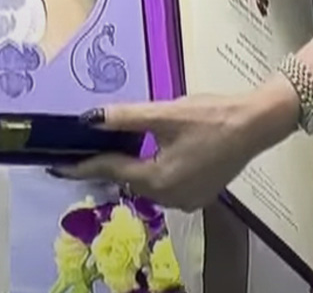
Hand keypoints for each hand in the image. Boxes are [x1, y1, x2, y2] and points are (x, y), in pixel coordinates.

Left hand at [50, 82, 297, 210]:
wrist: (255, 124)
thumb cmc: (211, 116)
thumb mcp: (164, 113)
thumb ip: (125, 118)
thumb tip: (89, 119)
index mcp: (158, 180)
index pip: (111, 170)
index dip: (82, 165)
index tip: (57, 166)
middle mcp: (170, 198)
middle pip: (129, 178)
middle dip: (107, 162)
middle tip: (85, 148)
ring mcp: (187, 199)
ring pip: (147, 181)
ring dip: (132, 165)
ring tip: (114, 147)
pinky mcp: (199, 193)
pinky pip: (165, 183)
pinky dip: (153, 168)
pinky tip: (150, 151)